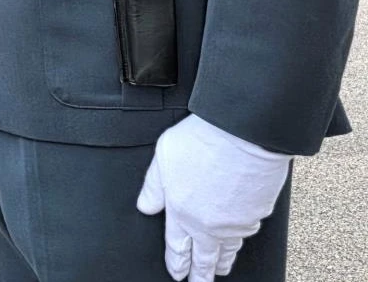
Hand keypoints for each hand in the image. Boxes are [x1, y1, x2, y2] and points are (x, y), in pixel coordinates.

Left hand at [137, 115, 290, 281]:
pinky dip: (241, 239)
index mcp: (182, 213)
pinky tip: (240, 238)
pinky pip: (247, 232)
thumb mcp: (162, 160)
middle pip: (205, 257)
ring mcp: (236, 222)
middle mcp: (209, 224)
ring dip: (223, 260)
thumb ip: (152, 187)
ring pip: (228, 249)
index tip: (177, 274)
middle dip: (201, 273)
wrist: (243, 136)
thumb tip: (145, 207)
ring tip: (220, 268)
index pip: (177, 247)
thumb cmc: (202, 142)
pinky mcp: (257, 214)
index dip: (177, 262)